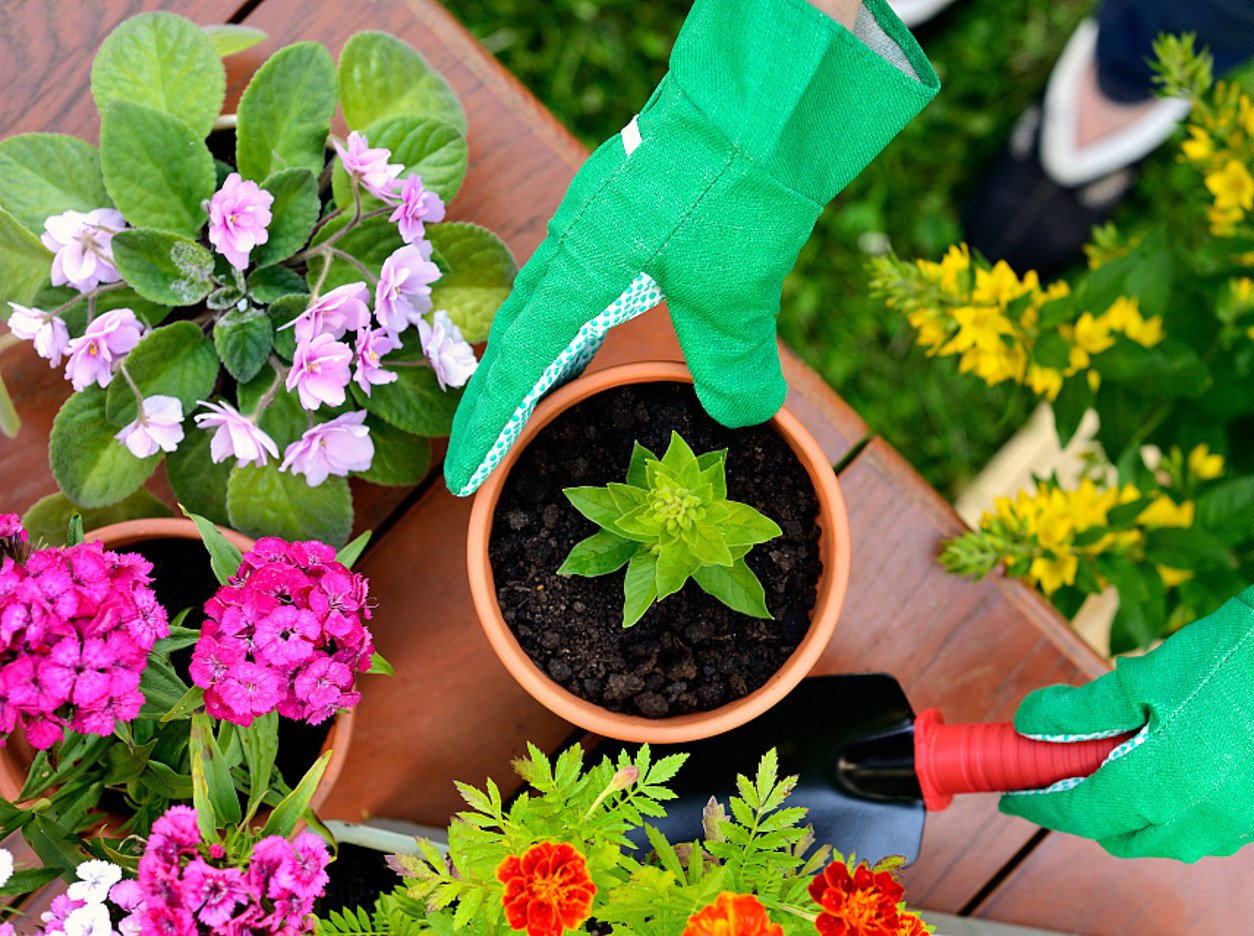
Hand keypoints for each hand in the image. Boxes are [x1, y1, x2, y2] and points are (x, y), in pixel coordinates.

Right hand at [443, 0, 937, 495]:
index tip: (461, 481)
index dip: (489, 429)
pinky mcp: (624, 199)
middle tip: (477, 448)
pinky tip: (596, 319)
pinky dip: (571, 309)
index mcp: (578, 275)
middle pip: (515, 333)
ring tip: (529, 398)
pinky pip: (576, 269)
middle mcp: (571, 244)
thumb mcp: (736, 298)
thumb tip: (742, 419)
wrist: (755, 101)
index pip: (518, 369)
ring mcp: (594, 216)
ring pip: (544, 297)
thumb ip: (733, 367)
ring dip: (531, 351)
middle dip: (494, 396)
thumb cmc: (733, 194)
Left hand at [999, 489, 1253, 860]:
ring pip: (1173, 835)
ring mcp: (1246, 822)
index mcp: (1158, 788)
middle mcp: (1200, 821)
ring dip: (1141, 809)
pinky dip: (1189, 803)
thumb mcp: (1147, 675)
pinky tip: (1191, 760)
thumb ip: (1084, 710)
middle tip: (1071, 769)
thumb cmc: (1246, 658)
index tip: (1015, 791)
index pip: (1079, 812)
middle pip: (1124, 834)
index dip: (1040, 802)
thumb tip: (1031, 723)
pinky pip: (1219, 822)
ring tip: (1130, 759)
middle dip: (1090, 808)